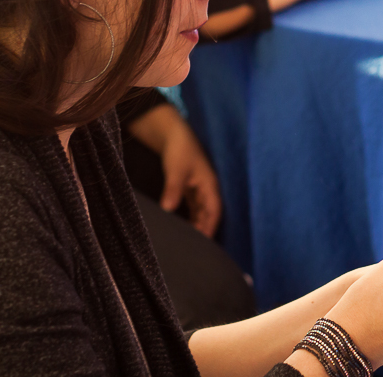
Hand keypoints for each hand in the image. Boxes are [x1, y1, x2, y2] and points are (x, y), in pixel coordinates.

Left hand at [128, 103, 221, 236]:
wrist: (174, 133)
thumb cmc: (179, 149)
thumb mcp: (176, 170)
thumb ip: (173, 189)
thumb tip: (168, 210)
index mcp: (210, 184)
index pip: (214, 210)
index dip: (211, 227)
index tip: (205, 243)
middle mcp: (207, 187)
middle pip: (210, 213)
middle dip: (205, 229)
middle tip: (196, 248)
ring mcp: (200, 187)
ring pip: (202, 211)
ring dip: (198, 224)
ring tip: (191, 241)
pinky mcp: (191, 187)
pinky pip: (194, 206)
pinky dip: (191, 217)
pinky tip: (184, 226)